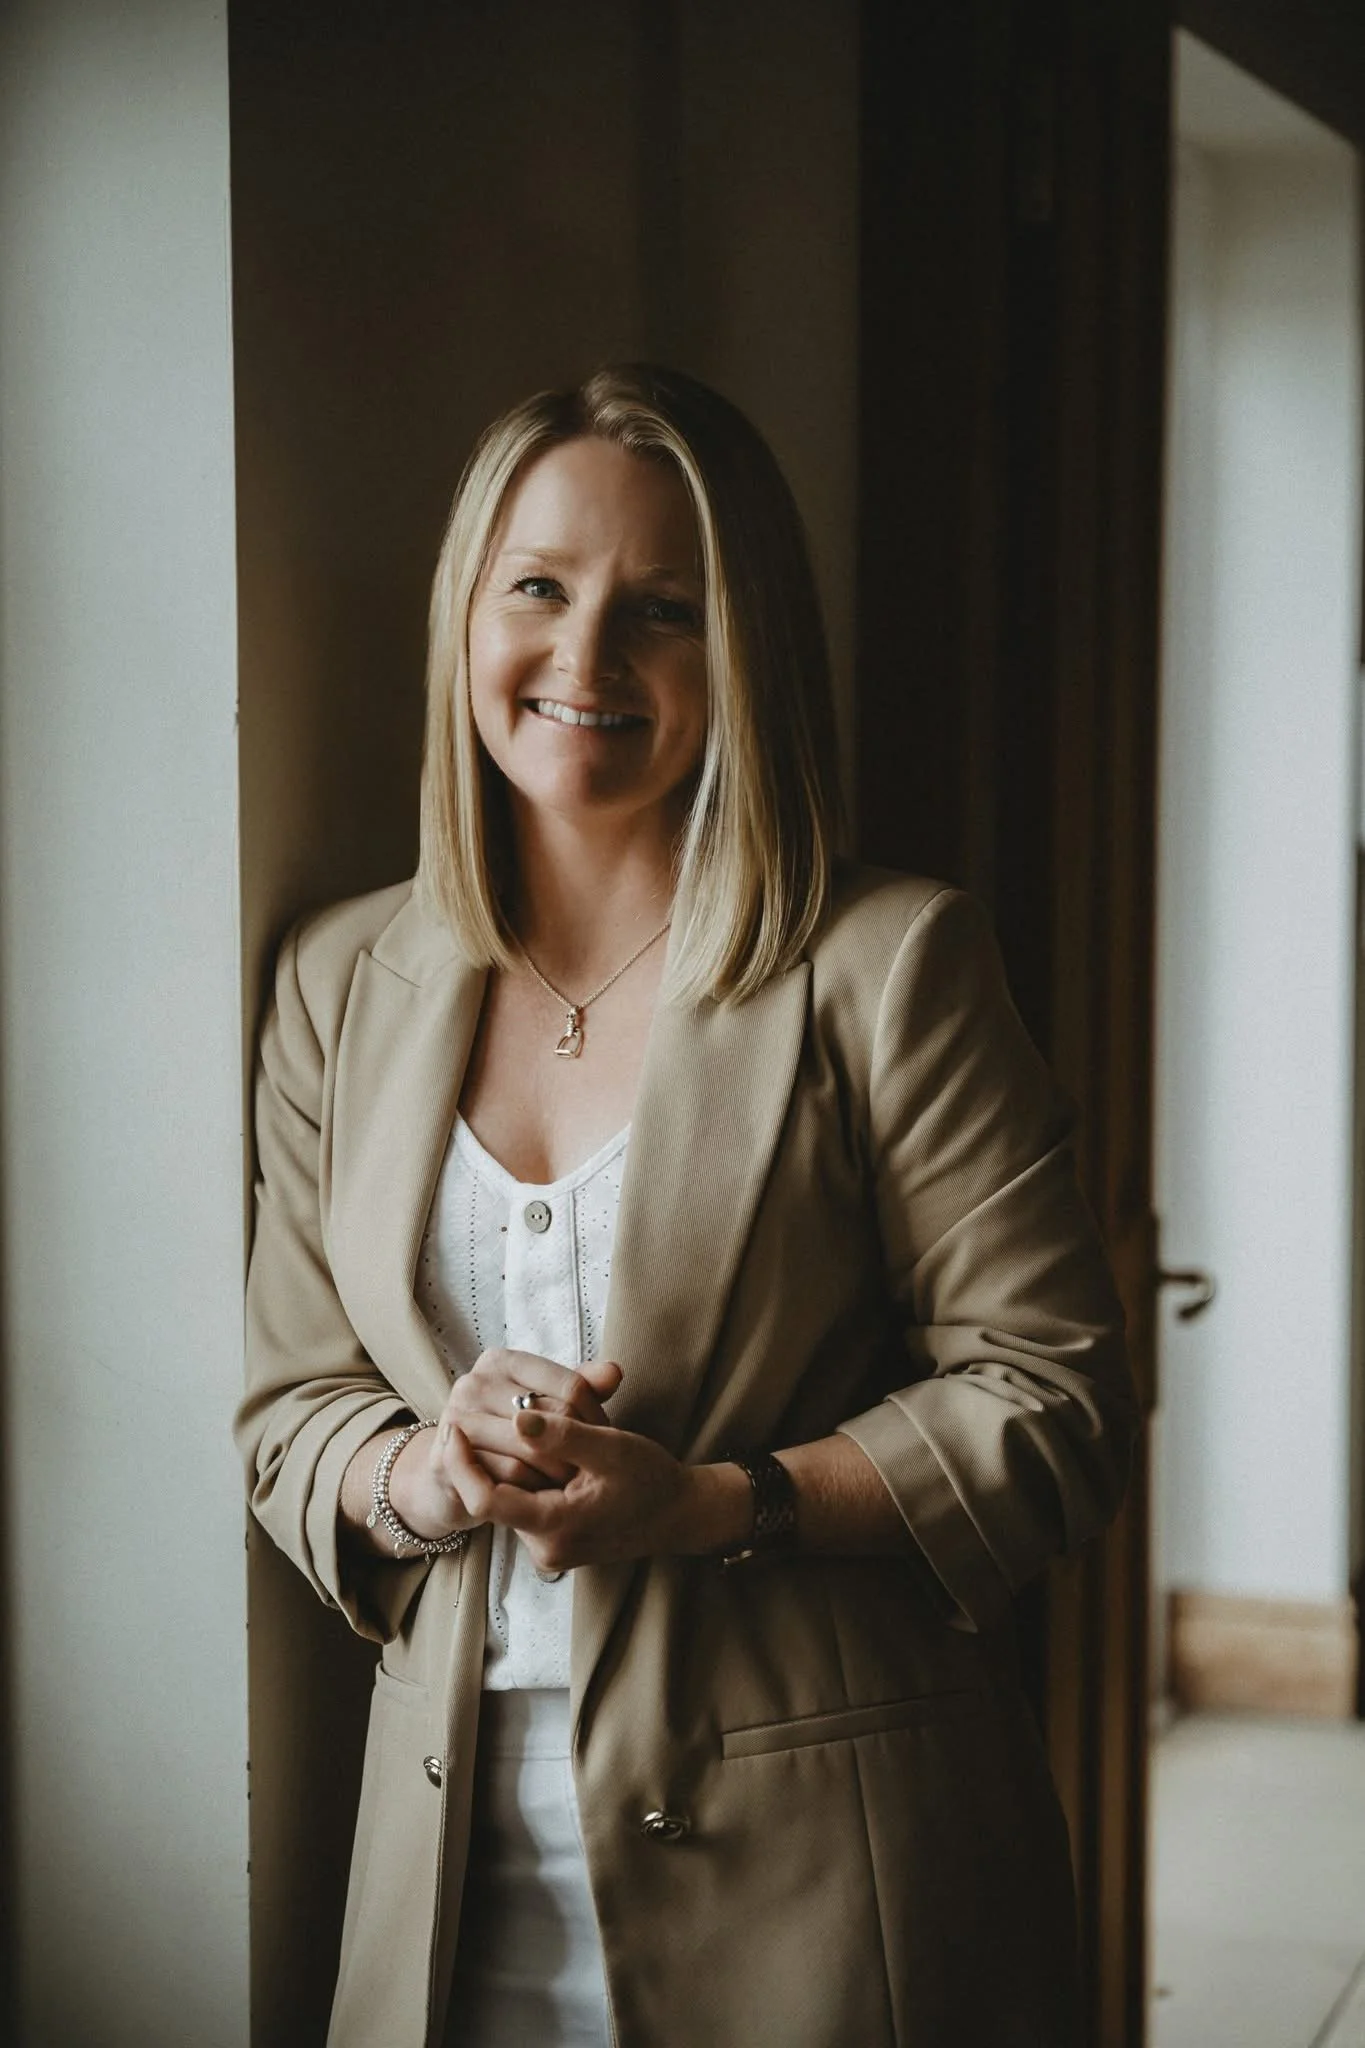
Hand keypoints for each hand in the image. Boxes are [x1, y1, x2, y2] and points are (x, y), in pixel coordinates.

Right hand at [439, 1347, 621, 1487]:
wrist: (452, 1475)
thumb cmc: (509, 1435)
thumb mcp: (546, 1405)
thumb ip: (582, 1386)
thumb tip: (615, 1372)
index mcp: (501, 1362)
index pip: (570, 1385)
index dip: (596, 1418)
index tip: (606, 1441)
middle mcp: (474, 1383)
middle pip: (550, 1416)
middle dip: (577, 1446)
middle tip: (594, 1468)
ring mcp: (457, 1418)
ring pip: (530, 1447)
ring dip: (558, 1471)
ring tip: (575, 1484)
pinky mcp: (447, 1456)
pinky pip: (508, 1475)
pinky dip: (533, 1489)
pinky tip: (546, 1496)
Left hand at [441, 1406, 716, 1571]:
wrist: (681, 1516)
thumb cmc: (652, 1480)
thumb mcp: (612, 1448)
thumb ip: (562, 1435)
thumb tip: (515, 1417)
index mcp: (555, 1527)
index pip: (484, 1500)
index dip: (461, 1463)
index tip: (454, 1427)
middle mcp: (545, 1548)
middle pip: (495, 1496)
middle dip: (495, 1453)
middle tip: (508, 1415)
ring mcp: (550, 1550)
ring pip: (512, 1498)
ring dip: (517, 1463)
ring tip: (544, 1433)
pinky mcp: (555, 1542)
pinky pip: (528, 1505)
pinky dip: (533, 1476)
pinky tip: (555, 1453)